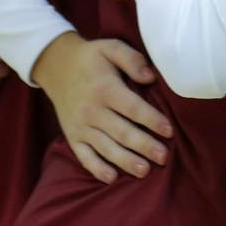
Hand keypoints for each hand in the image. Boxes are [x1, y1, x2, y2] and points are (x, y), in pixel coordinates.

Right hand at [31, 32, 174, 183]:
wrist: (55, 66)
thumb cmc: (91, 58)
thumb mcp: (111, 47)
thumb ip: (132, 59)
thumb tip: (150, 77)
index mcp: (105, 88)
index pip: (133, 108)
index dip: (152, 120)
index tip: (169, 130)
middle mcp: (92, 110)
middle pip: (122, 132)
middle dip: (144, 146)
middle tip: (164, 157)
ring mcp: (80, 126)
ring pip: (106, 147)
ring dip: (125, 161)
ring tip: (145, 171)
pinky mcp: (72, 136)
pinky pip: (83, 156)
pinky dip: (96, 168)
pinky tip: (111, 178)